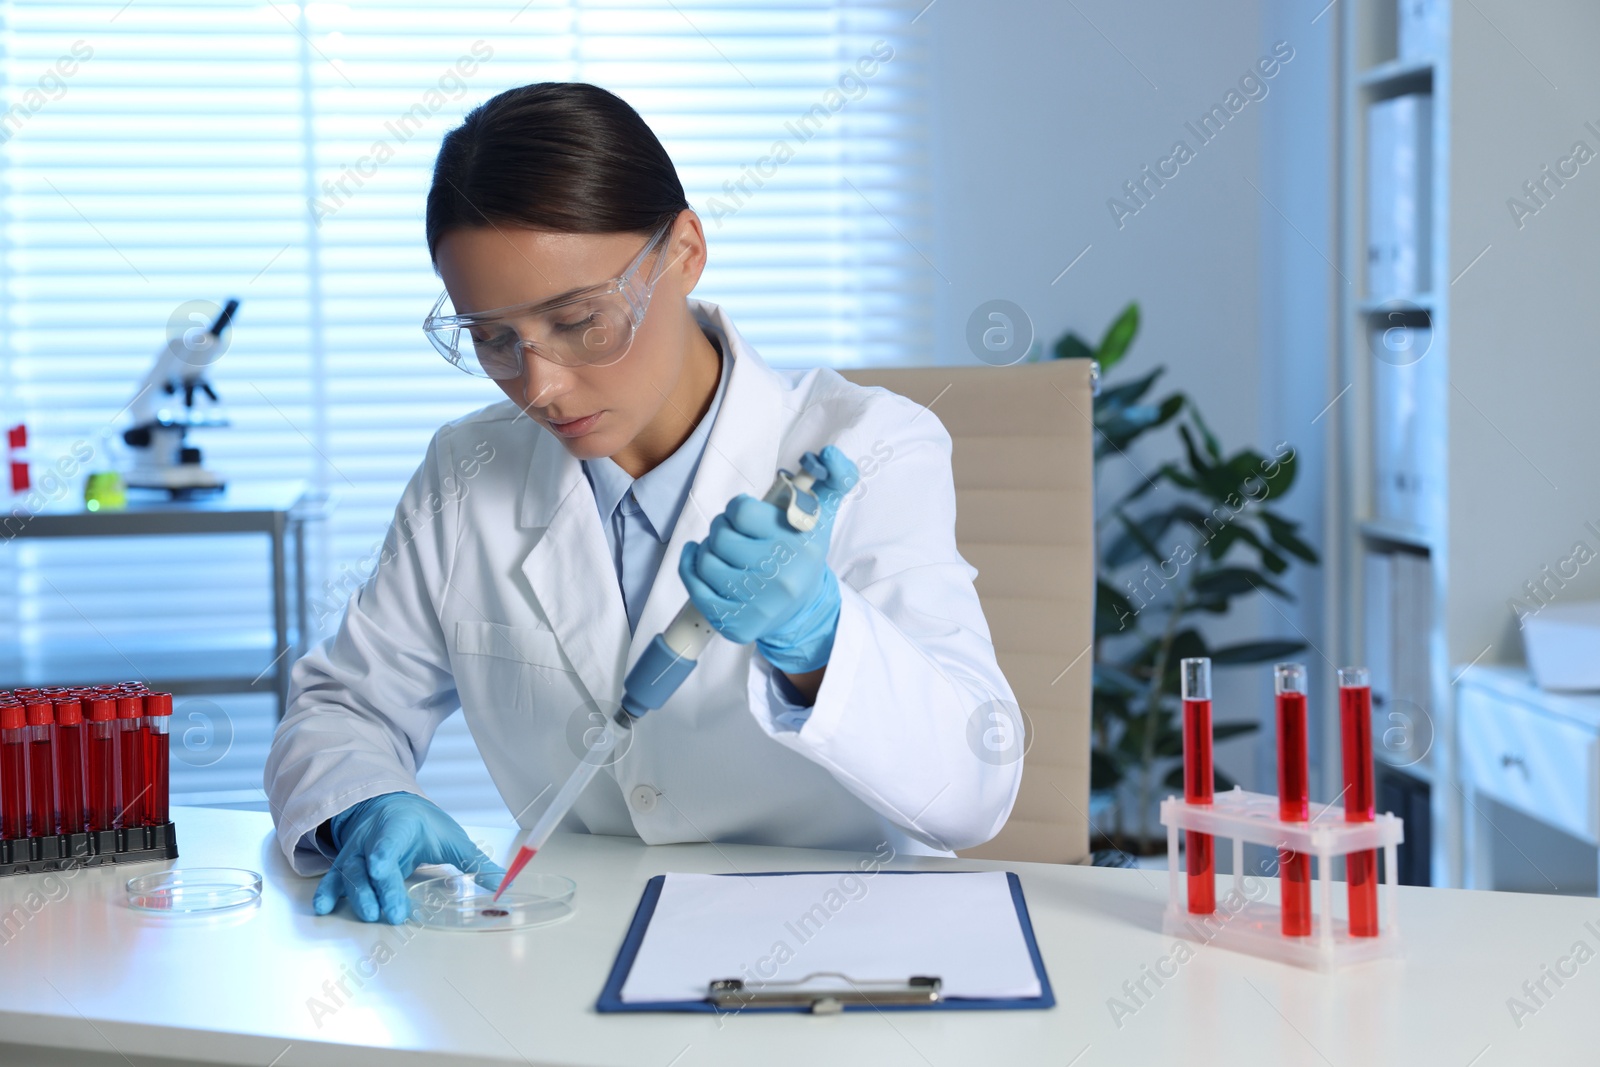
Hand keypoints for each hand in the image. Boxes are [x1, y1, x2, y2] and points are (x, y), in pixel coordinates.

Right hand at [314, 792, 504, 923]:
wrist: (389, 805)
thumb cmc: (422, 823)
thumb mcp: (451, 838)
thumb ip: (474, 862)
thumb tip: (504, 884)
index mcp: (398, 828)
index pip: (388, 845)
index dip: (385, 862)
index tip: (386, 877)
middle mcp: (371, 839)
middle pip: (367, 865)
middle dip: (376, 889)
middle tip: (386, 913)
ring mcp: (355, 852)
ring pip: (349, 873)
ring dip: (355, 895)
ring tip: (366, 915)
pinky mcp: (347, 864)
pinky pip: (333, 878)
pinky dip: (327, 892)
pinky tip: (322, 908)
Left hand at [678, 445, 858, 673]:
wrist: (804, 608)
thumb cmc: (802, 551)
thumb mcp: (823, 513)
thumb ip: (835, 477)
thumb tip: (829, 454)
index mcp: (801, 542)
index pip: (743, 512)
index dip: (737, 509)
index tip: (743, 513)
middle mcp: (783, 575)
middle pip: (721, 538)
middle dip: (721, 529)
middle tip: (731, 532)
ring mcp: (760, 604)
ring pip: (707, 563)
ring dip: (708, 551)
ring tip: (722, 551)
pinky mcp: (740, 624)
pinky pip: (697, 591)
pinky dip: (690, 569)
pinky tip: (699, 561)